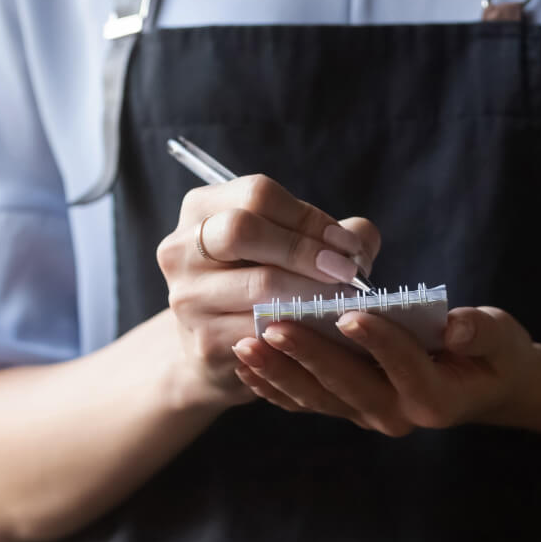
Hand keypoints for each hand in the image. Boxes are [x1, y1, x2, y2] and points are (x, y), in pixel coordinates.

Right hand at [156, 174, 381, 408]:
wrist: (218, 347)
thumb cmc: (263, 281)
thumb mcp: (289, 245)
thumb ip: (332, 233)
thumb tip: (359, 243)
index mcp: (202, 208)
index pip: (258, 195)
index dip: (309, 217)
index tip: (346, 244)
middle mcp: (181, 248)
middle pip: (243, 229)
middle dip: (305, 249)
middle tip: (347, 271)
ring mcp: (187, 296)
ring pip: (259, 284)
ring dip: (313, 290)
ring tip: (344, 299)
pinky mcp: (203, 340)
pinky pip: (263, 329)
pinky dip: (302, 327)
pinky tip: (323, 328)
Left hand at [230, 306, 540, 435]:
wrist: (482, 386)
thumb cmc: (493, 354)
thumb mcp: (502, 339)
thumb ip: (481, 332)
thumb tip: (456, 324)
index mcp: (437, 397)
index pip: (404, 366)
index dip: (379, 342)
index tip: (349, 314)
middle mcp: (399, 414)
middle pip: (348, 385)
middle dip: (309, 355)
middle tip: (274, 326)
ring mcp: (369, 415)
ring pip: (318, 397)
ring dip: (280, 372)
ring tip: (247, 343)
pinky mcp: (349, 410)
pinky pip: (305, 402)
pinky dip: (274, 386)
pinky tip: (245, 363)